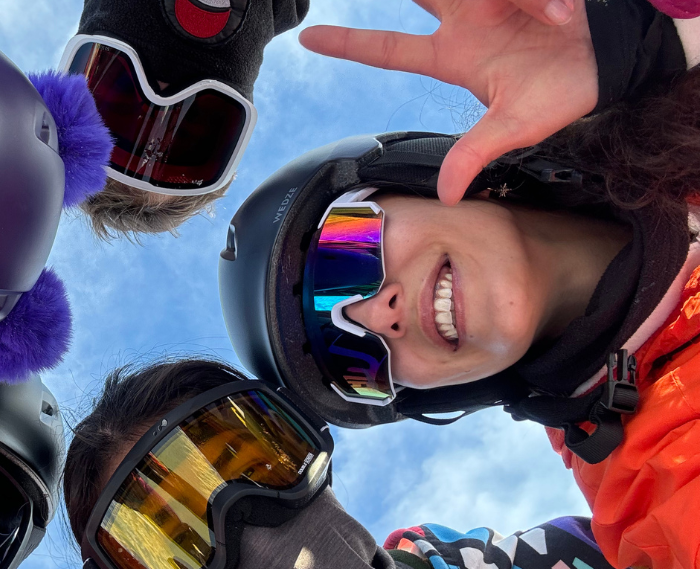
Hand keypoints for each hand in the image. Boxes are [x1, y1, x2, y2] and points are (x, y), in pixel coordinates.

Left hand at [300, 0, 596, 204]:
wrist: (616, 60)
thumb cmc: (563, 89)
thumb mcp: (514, 127)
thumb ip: (475, 154)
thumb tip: (447, 194)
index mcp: (453, 55)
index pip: (387, 50)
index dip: (348, 44)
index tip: (308, 38)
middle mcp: (463, 19)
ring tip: (535, 17)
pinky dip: (539, 0)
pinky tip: (561, 13)